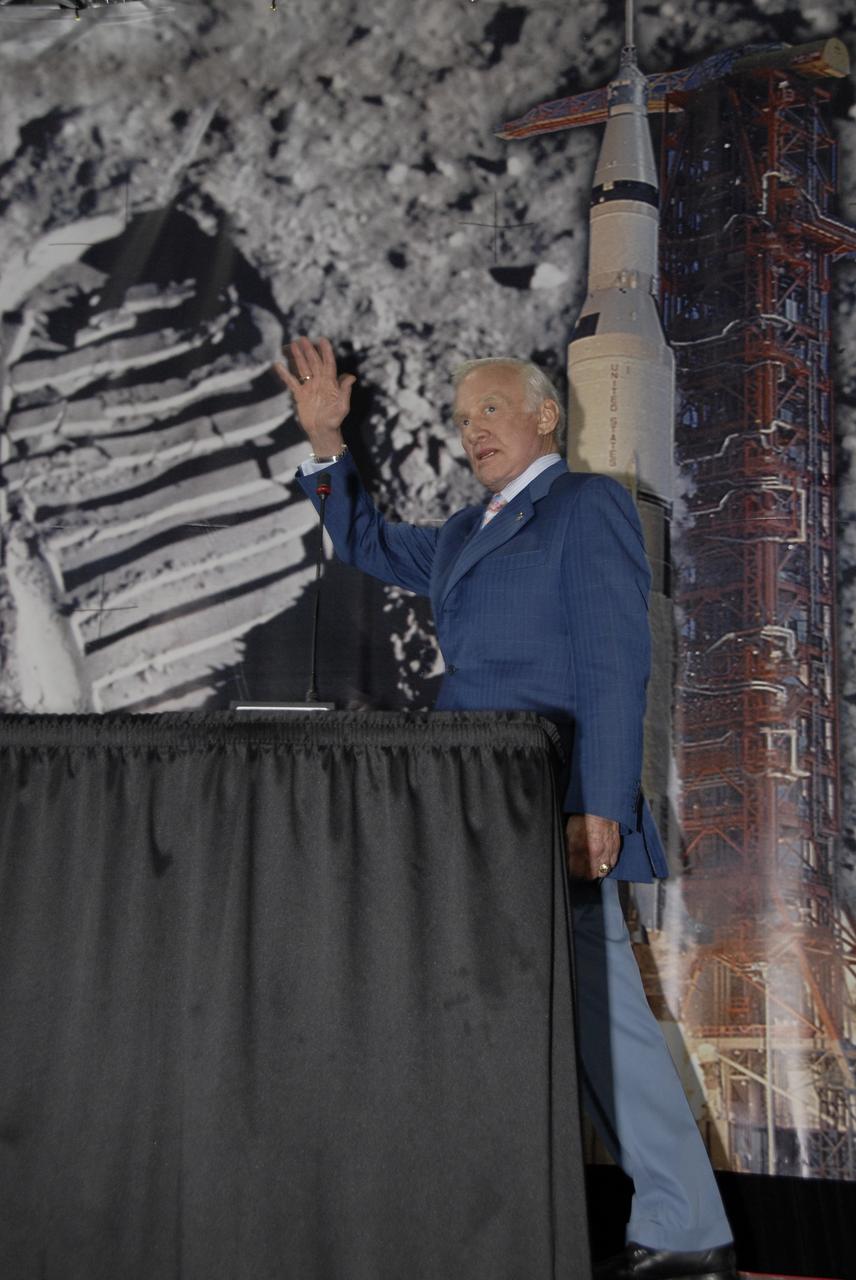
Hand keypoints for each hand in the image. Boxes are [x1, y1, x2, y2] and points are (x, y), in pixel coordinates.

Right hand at [272, 335, 355, 453]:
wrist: (322, 431)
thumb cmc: (334, 419)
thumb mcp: (343, 405)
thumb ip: (345, 390)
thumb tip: (351, 376)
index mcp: (330, 383)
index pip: (328, 363)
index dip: (326, 352)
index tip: (322, 340)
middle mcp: (319, 382)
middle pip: (314, 362)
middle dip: (309, 350)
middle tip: (303, 338)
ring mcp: (309, 387)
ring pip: (303, 368)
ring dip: (298, 357)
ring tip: (293, 344)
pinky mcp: (300, 394)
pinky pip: (291, 382)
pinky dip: (285, 374)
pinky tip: (278, 365)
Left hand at [565, 813, 619, 880]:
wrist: (602, 808)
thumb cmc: (584, 817)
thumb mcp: (570, 832)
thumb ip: (568, 848)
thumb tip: (566, 859)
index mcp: (582, 849)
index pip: (575, 871)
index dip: (571, 873)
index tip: (569, 871)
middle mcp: (596, 853)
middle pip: (589, 875)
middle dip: (582, 875)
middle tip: (578, 871)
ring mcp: (607, 852)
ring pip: (601, 872)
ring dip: (595, 871)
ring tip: (589, 867)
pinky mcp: (615, 849)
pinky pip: (611, 865)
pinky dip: (606, 866)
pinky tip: (600, 862)